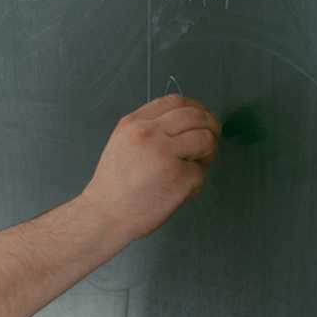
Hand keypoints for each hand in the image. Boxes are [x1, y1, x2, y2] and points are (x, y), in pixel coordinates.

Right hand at [83, 94, 219, 243]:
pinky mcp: (178, 177)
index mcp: (135, 123)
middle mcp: (150, 133)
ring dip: (208, 153)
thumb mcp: (122, 141)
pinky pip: (201, 172)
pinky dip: (196, 183)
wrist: (104, 215)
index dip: (196, 107)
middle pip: (196, 116)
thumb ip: (149, 127)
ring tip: (195, 167)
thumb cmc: (115, 185)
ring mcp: (165, 154)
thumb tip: (185, 123)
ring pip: (206, 139)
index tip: (203, 117)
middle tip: (212, 139)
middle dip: (211, 126)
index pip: (176, 101)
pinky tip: (181, 190)